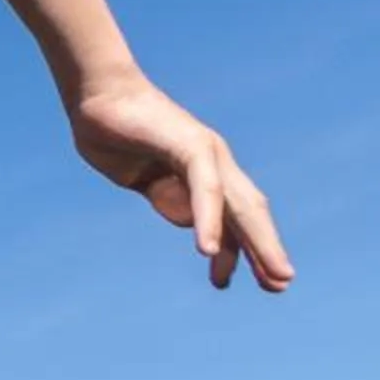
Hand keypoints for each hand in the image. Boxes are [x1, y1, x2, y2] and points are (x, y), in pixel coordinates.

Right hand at [70, 78, 291, 292]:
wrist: (97, 95)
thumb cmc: (115, 134)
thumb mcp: (146, 179)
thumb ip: (169, 197)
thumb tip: (190, 220)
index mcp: (204, 173)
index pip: (237, 216)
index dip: (250, 248)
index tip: (264, 281)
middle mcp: (214, 162)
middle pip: (250, 213)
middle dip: (266, 249)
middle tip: (283, 283)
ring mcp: (206, 152)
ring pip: (240, 205)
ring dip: (257, 242)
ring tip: (271, 275)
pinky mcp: (189, 146)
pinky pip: (205, 190)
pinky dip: (208, 221)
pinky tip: (207, 252)